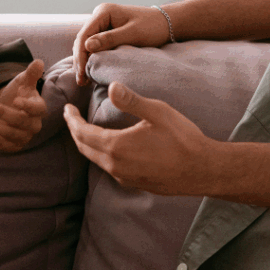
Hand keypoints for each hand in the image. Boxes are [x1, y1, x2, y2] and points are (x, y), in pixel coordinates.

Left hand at [0, 59, 46, 152]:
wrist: (10, 108)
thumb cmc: (18, 93)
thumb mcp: (23, 81)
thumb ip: (30, 73)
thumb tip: (38, 62)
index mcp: (39, 108)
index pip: (37, 109)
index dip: (27, 106)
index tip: (15, 100)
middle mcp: (34, 125)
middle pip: (21, 122)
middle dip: (3, 114)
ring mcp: (24, 137)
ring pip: (10, 135)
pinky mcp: (13, 146)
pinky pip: (2, 145)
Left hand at [63, 81, 211, 195]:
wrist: (202, 170)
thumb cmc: (182, 139)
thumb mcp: (157, 112)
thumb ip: (131, 100)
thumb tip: (112, 86)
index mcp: (116, 146)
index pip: (82, 132)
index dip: (72, 119)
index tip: (67, 108)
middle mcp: (115, 165)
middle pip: (84, 148)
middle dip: (75, 131)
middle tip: (71, 117)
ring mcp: (124, 177)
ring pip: (96, 160)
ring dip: (87, 144)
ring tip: (86, 130)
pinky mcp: (134, 183)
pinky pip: (109, 168)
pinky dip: (101, 155)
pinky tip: (109, 148)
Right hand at [73, 4, 171, 85]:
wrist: (165, 24)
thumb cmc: (152, 27)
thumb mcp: (133, 34)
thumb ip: (110, 39)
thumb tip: (87, 46)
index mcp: (104, 12)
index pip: (84, 35)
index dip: (80, 55)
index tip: (82, 73)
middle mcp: (99, 16)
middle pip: (82, 40)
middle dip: (80, 60)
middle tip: (81, 81)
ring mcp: (102, 24)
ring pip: (86, 44)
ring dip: (84, 61)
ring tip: (84, 80)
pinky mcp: (106, 32)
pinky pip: (94, 46)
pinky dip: (92, 59)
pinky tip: (91, 72)